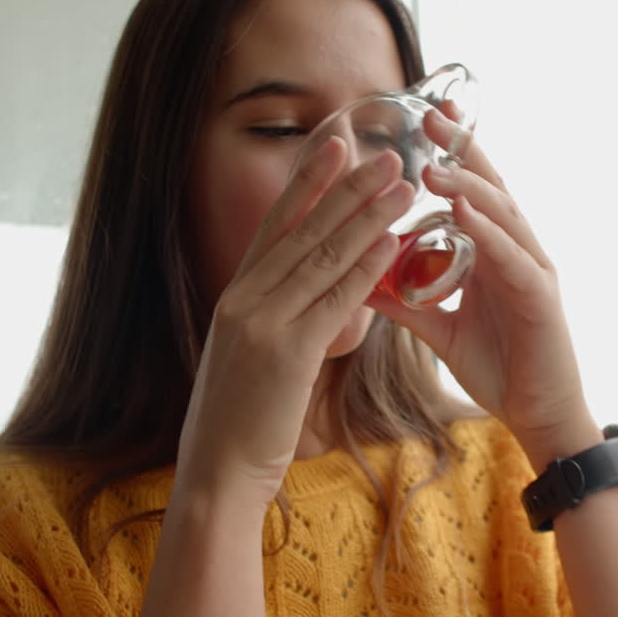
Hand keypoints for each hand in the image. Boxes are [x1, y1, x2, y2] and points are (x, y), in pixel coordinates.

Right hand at [176, 139, 411, 505]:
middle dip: (347, 186)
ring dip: (367, 216)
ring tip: (401, 183)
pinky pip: (334, 301)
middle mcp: (245, 298)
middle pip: (303, 229)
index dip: (308, 181)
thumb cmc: (240, 422)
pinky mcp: (286, 353)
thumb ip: (275, 318)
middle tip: (386, 151)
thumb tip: (307, 297)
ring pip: (322, 256)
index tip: (336, 143)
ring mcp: (262, 322)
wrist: (215, 473)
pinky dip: (366, 269)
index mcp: (236, 295)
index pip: (277, 225)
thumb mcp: (250, 357)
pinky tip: (394, 244)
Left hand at [367, 108, 598, 468]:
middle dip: (462, 150)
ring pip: (502, 216)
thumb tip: (358, 279)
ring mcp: (532, 270)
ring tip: (437, 163)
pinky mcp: (540, 298)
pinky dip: (490, 234)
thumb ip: (405, 300)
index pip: (473, 192)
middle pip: (490, 189)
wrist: (538, 416)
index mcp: (494, 252)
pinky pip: (513, 259)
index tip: (427, 119)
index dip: (453, 154)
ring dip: (470, 187)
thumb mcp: (438, 327)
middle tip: (432, 114)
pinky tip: (467, 215)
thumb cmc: (497, 368)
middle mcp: (516, 251)